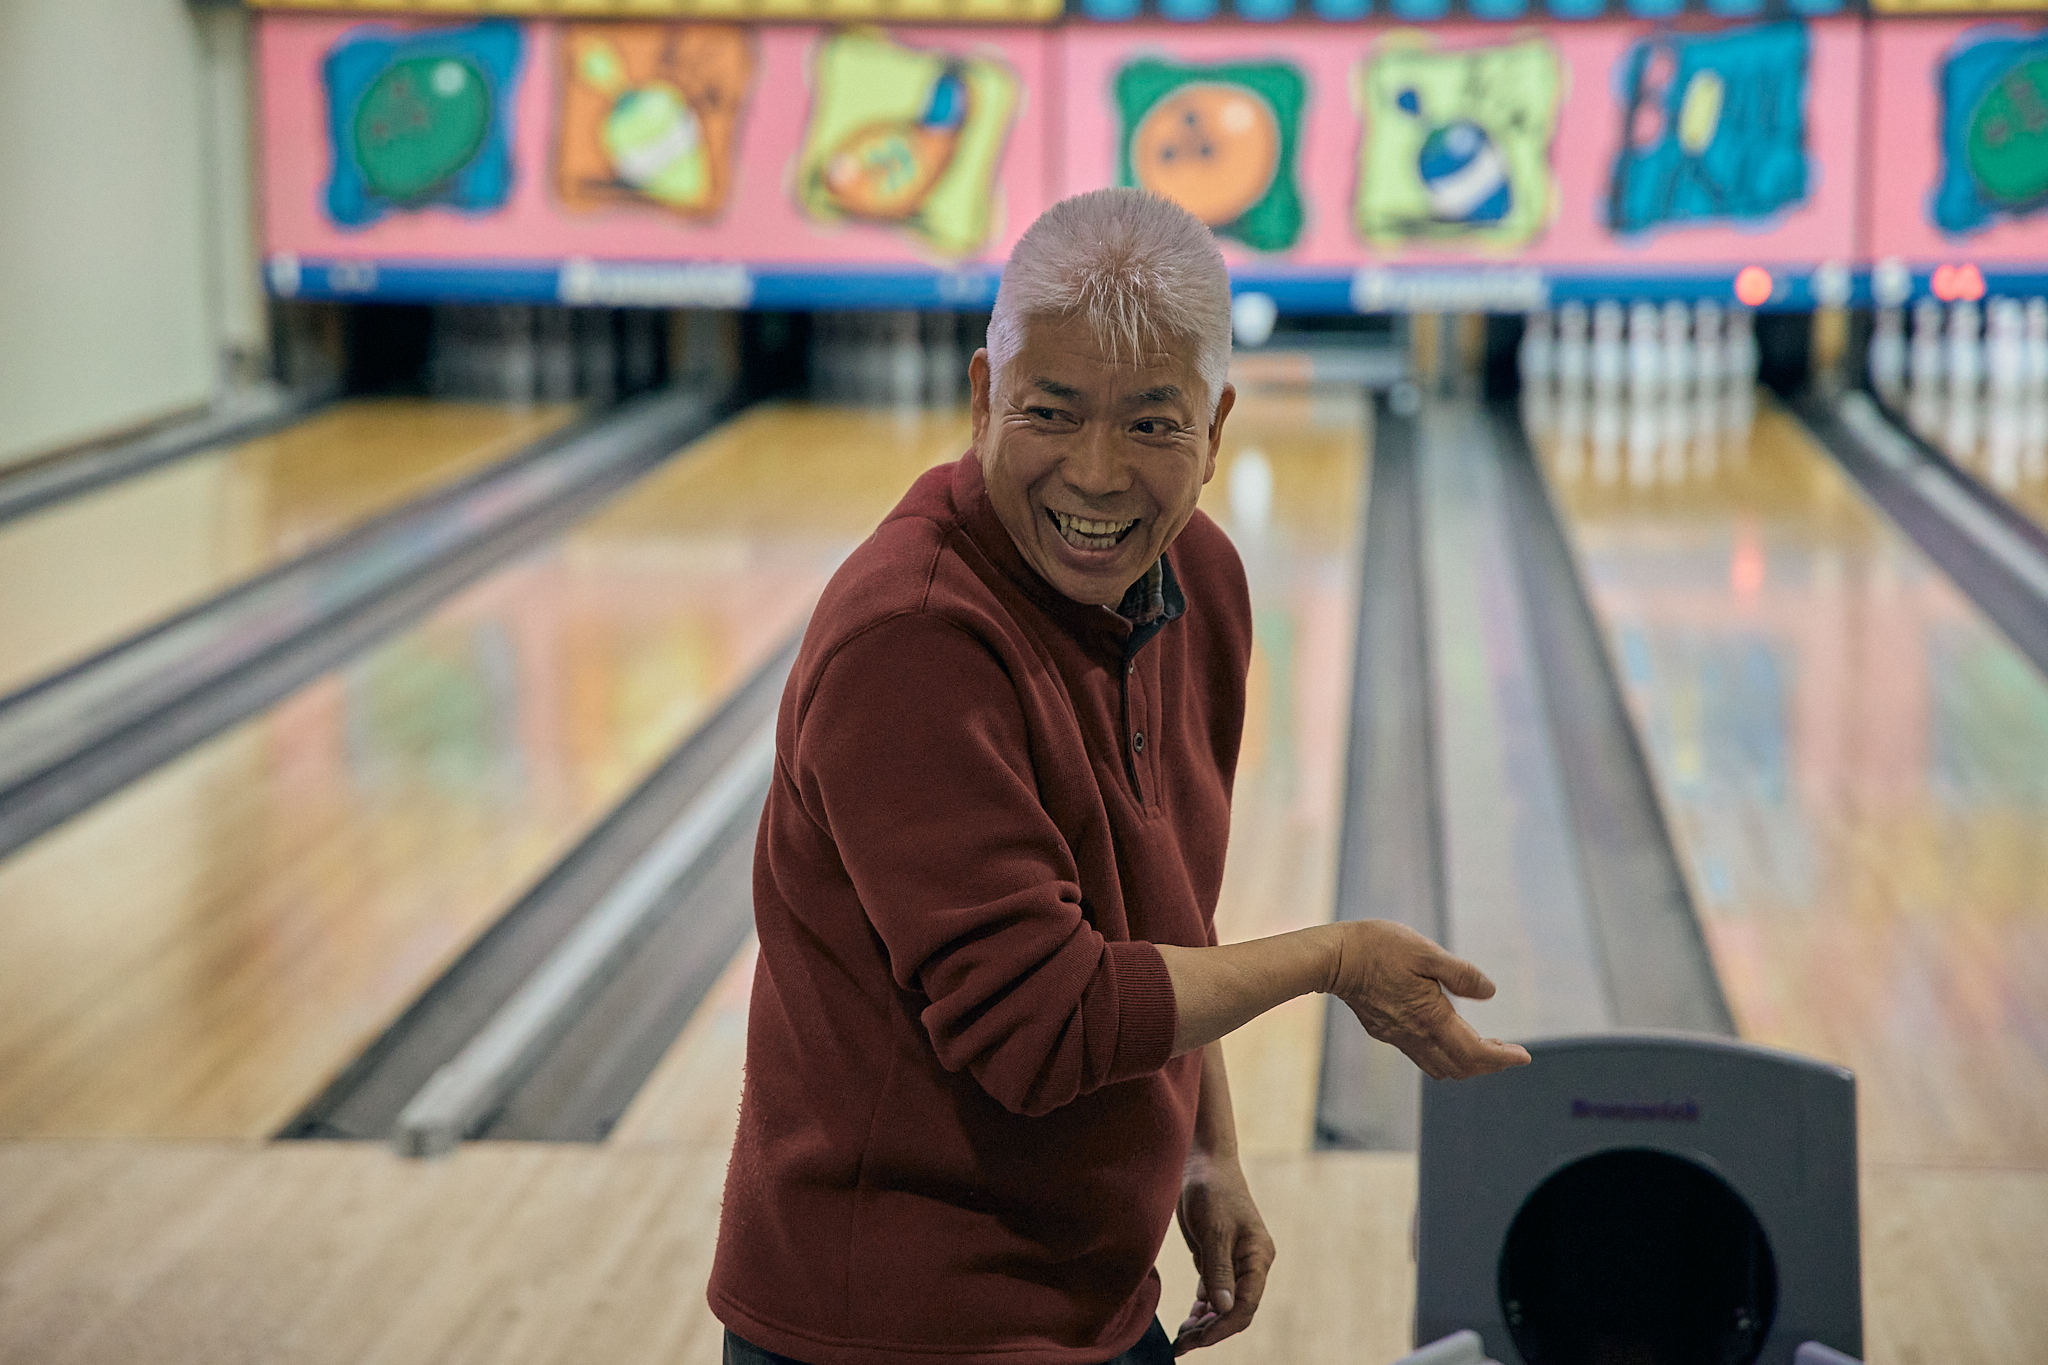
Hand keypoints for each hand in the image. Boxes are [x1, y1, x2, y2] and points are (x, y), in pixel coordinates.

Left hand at [1172, 1151, 1272, 1354]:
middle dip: (1211, 1330)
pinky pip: (1213, 1291)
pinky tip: (1188, 1319)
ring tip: (1181, 1338)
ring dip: (1204, 1322)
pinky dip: (1201, 1307)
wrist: (1203, 1163)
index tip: (1198, 1340)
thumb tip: (1224, 1308)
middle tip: (1182, 1345)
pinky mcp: (1217, 1257)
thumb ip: (1218, 1270)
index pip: (1245, 1305)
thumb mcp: (1214, 1230)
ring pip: (1223, 1304)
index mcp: (1258, 1257)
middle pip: (1235, 1309)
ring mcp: (1234, 1262)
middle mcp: (1250, 1264)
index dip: (1223, 1326)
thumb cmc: (1212, 1191)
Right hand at [1328, 921, 1531, 1079]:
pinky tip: (1442, 1030)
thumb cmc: (1378, 948)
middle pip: (1458, 1067)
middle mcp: (1415, 1034)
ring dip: (1463, 1062)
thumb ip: (1461, 974)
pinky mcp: (1383, 1030)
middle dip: (1486, 1064)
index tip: (1523, 1057)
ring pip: (1438, 1066)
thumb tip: (1489, 991)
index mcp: (1430, 1017)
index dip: (1502, 1059)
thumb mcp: (1426, 952)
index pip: (1474, 1053)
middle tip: (1506, 1051)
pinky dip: (1441, 1051)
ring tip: (1480, 1045)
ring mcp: (1397, 1036)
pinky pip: (1419, 1053)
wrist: (1334, 958)